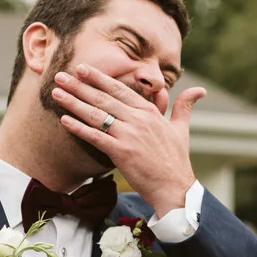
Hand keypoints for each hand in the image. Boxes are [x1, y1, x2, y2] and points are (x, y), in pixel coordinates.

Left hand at [51, 64, 206, 214]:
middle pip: (103, 98)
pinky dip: (79, 128)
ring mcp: (129, 135)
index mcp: (149, 112)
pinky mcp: (121, 153)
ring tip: (56, 93)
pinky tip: (64, 120)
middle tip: (61, 76)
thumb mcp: (181, 129)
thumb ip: (184, 106)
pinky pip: (95, 137)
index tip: (82, 69)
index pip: (120, 90)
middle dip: (80, 86)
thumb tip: (200, 90)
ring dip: (74, 102)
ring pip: (96, 114)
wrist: (174, 187)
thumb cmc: (176, 160)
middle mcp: (138, 119)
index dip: (99, 78)